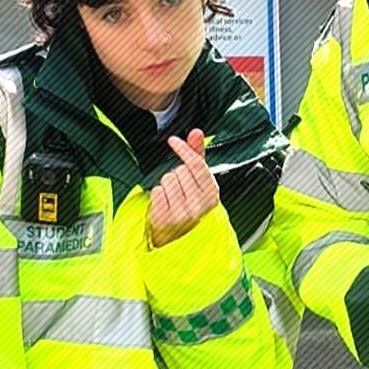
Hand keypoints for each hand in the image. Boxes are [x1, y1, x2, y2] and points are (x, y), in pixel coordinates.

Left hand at [148, 128, 219, 247]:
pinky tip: (164, 203)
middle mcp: (199, 205)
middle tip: (180, 189)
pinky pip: (157, 191)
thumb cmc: (188, 205)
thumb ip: (198, 154)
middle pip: (180, 170)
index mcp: (212, 195)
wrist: (178, 236)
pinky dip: (157, 194)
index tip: (173, 141)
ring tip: (173, 197)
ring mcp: (182, 213)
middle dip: (177, 175)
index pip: (197, 164)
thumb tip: (196, 132)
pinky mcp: (165, 218)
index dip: (184, 149)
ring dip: (167, 185)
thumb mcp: (198, 181)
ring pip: (167, 179)